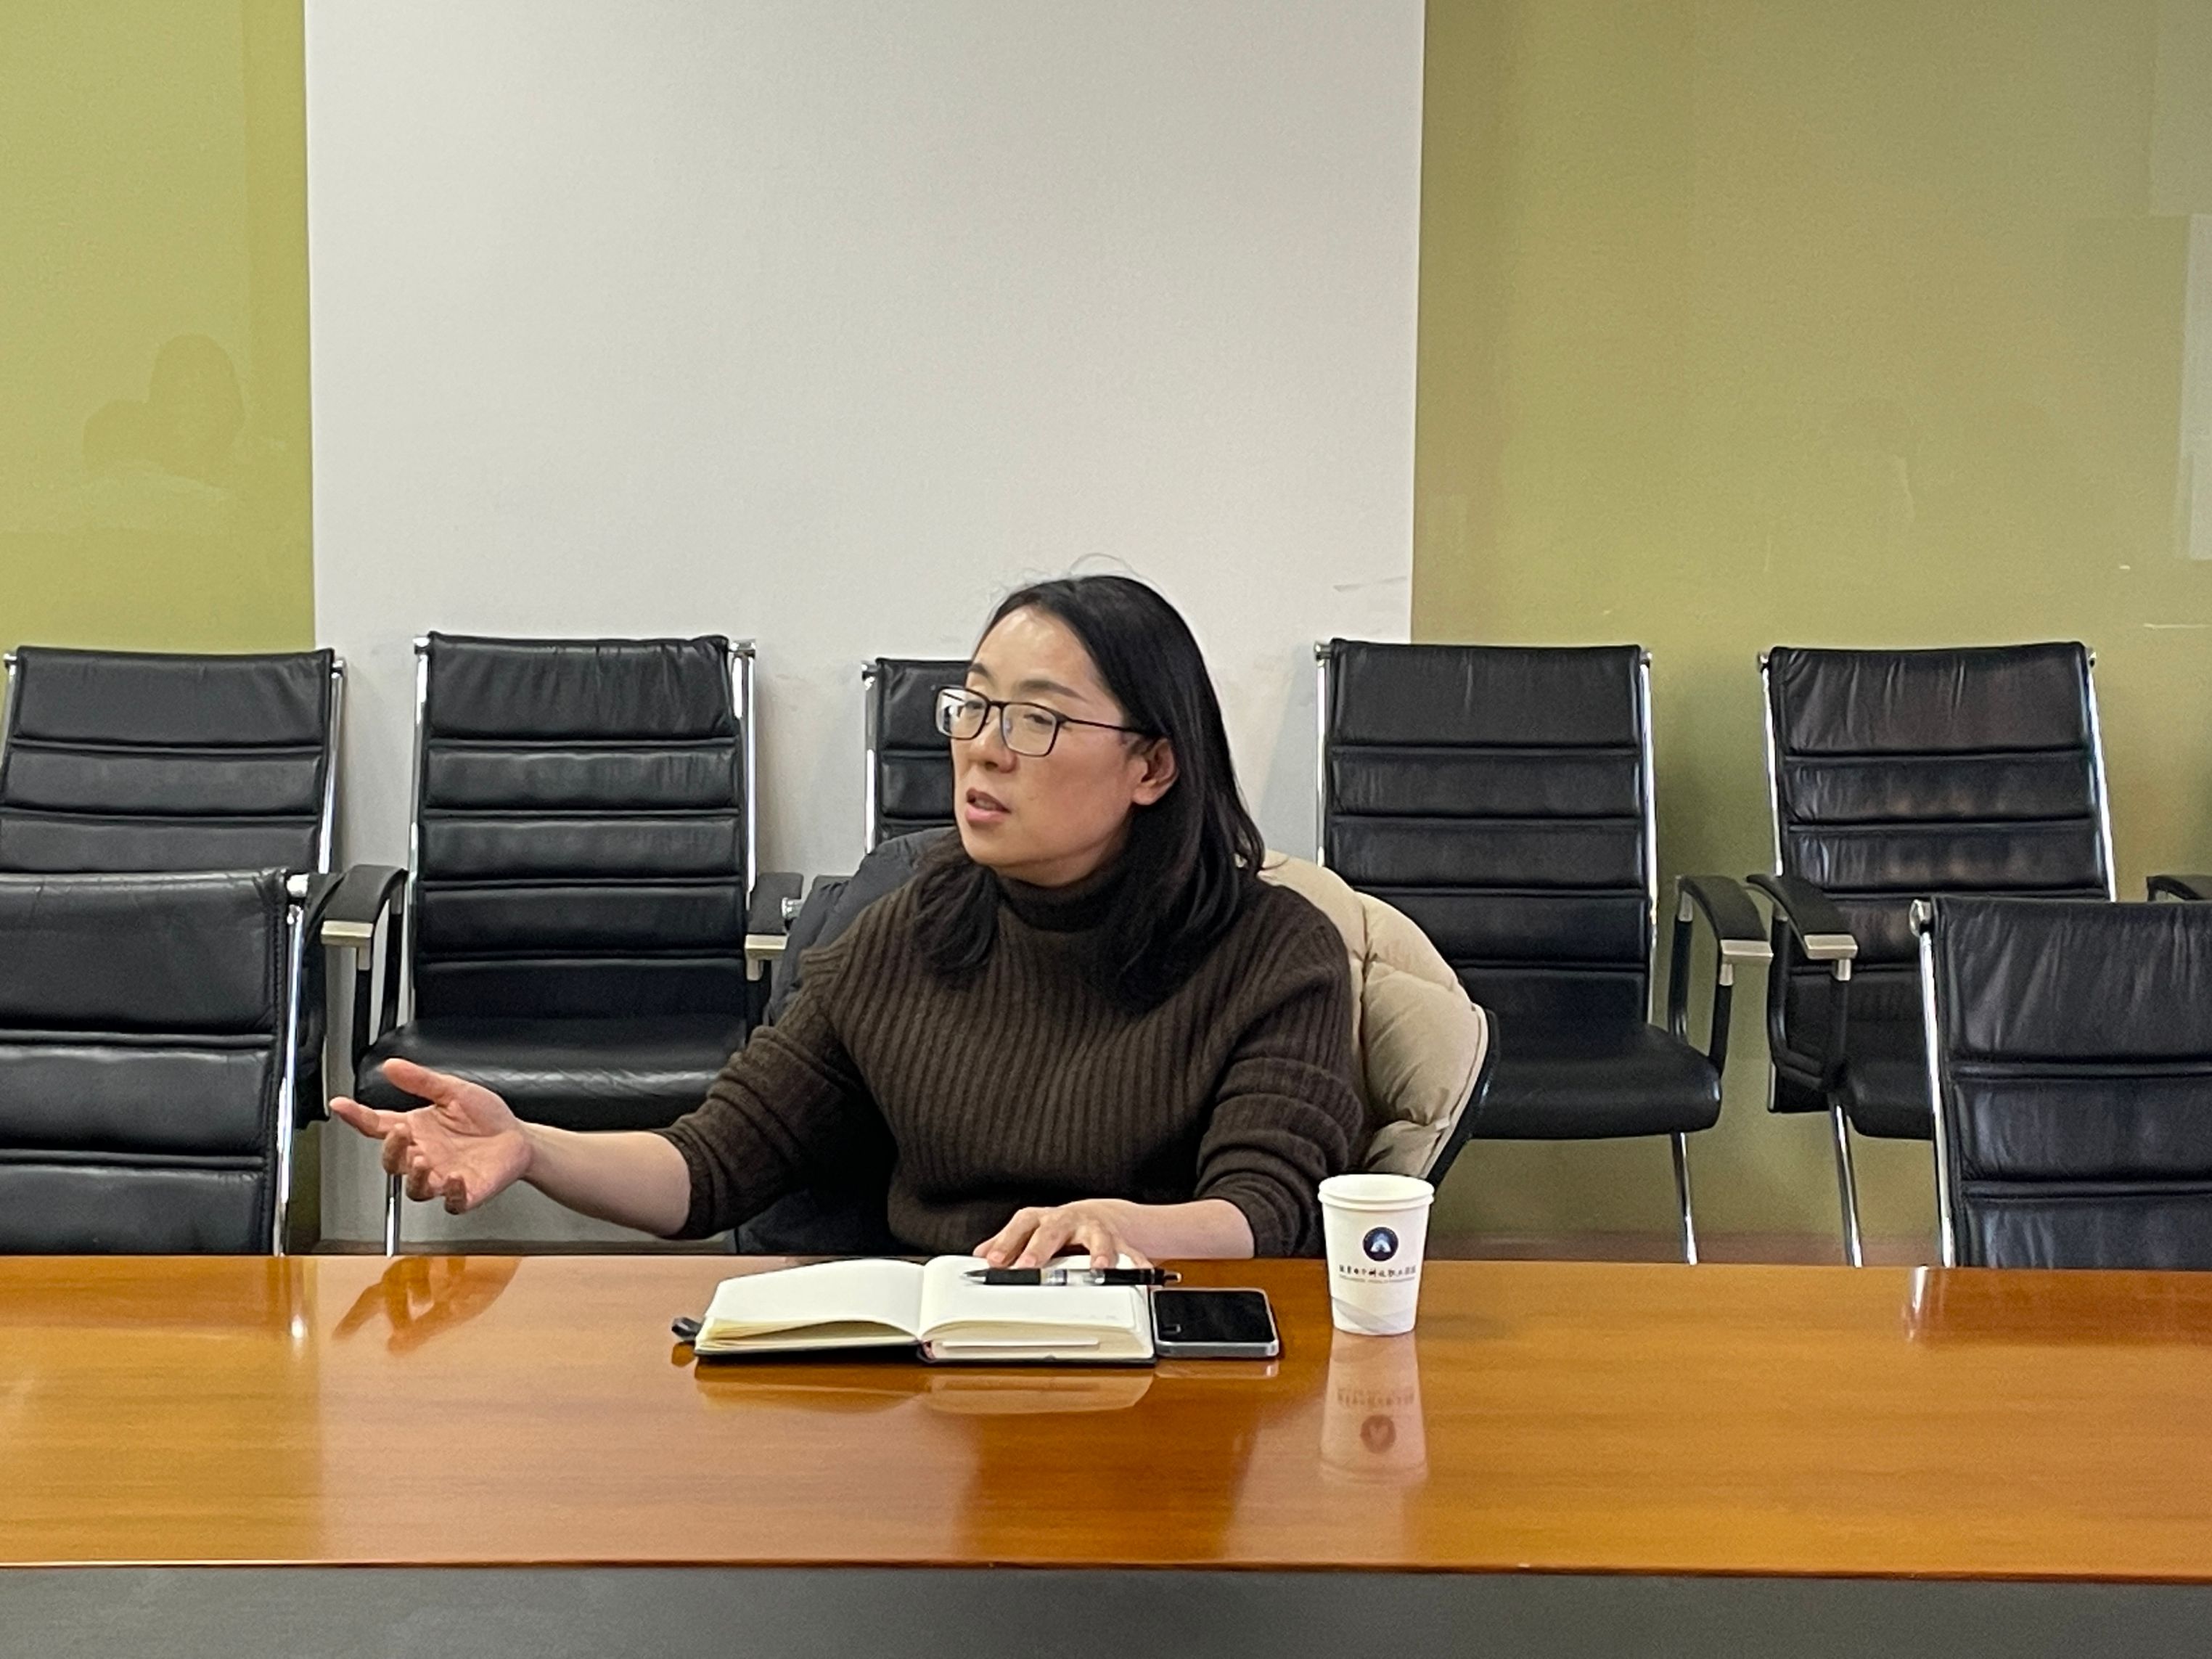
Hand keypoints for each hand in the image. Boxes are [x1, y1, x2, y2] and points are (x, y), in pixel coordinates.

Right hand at [329, 1058, 532, 1214]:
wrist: (519, 1139)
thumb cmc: (486, 1118)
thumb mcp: (454, 1091)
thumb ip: (422, 1080)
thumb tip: (392, 1066)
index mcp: (416, 1130)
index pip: (378, 1126)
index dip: (357, 1117)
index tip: (341, 1105)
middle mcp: (424, 1156)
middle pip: (392, 1161)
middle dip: (391, 1149)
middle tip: (400, 1131)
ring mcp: (442, 1177)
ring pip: (414, 1188)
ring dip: (414, 1176)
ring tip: (421, 1158)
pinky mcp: (464, 1193)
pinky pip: (451, 1201)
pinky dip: (450, 1193)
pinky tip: (454, 1177)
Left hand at [975, 1199, 1148, 1268]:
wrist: (1102, 1215)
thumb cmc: (1061, 1228)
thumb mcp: (1033, 1231)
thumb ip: (1007, 1243)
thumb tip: (978, 1256)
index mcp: (1044, 1219)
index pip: (1022, 1225)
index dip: (1007, 1242)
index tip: (993, 1261)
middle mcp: (1069, 1220)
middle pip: (1054, 1228)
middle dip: (1040, 1248)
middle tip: (1028, 1265)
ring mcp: (1096, 1229)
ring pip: (1097, 1237)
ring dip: (1098, 1251)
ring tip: (1099, 1266)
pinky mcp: (1120, 1241)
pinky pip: (1131, 1253)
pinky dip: (1137, 1263)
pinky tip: (1143, 1273)